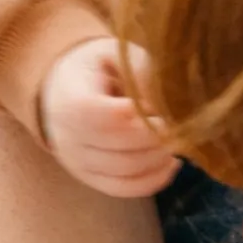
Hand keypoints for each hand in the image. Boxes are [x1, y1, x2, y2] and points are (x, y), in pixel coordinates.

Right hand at [39, 38, 180, 198]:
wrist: (60, 90)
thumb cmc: (94, 67)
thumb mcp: (115, 53)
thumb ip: (140, 68)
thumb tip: (162, 102)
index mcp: (72, 103)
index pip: (111, 119)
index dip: (143, 118)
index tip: (166, 111)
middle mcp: (69, 139)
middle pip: (122, 150)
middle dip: (158, 141)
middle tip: (181, 127)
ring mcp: (76, 163)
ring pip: (125, 173)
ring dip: (159, 161)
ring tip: (178, 142)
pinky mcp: (88, 178)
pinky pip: (122, 188)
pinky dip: (152, 181)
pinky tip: (169, 163)